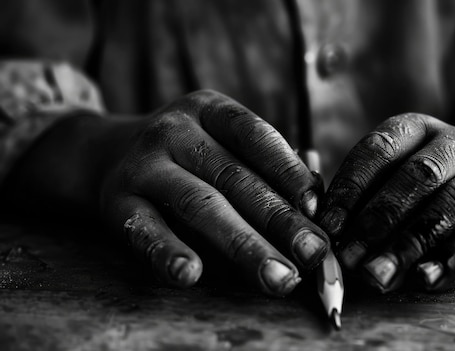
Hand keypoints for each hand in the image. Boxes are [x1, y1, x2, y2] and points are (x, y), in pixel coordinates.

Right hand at [7, 90, 328, 295]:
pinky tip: (191, 274)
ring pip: (201, 204)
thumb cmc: (189, 154)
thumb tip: (314, 200)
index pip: (256, 135)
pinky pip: (144, 229)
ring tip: (277, 277)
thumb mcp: (222, 143)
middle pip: (235, 177)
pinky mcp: (116, 200)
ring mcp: (144, 164)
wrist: (108, 151)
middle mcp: (176, 130)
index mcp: (211, 110)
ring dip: (244, 245)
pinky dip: (168, 252)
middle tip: (312, 256)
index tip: (315, 207)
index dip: (288, 170)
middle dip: (279, 221)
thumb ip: (265, 165)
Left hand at [318, 113, 454, 291]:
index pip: (379, 150)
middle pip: (418, 176)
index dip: (351, 190)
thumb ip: (360, 204)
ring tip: (380, 275)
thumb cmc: (420, 196)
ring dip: (412, 243)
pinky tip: (426, 278)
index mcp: (416, 128)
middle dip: (379, 220)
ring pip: (453, 203)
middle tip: (351, 259)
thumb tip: (326, 234)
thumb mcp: (388, 186)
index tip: (327, 227)